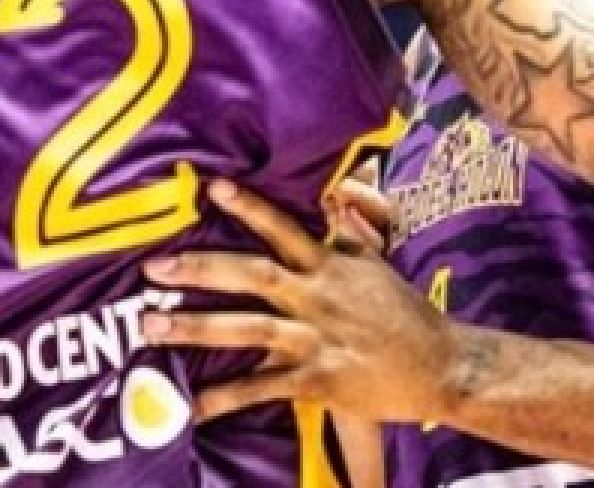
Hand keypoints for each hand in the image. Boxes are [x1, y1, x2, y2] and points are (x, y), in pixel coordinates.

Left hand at [143, 180, 461, 424]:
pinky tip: (192, 405)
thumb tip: (333, 198)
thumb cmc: (407, 315)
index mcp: (332, 266)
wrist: (442, 367)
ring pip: (247, 329)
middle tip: (153, 268)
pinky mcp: (317, 381)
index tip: (214, 188)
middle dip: (200, 270)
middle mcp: (318, 298)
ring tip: (151, 327)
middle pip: (252, 275)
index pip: (284, 229)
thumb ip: (349, 235)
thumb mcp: (378, 265)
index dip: (250, 207)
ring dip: (195, 328)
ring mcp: (316, 339)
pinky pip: (262, 389)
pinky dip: (225, 398)